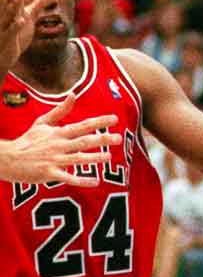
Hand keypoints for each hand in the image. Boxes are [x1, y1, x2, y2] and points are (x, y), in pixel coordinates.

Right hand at [0, 0, 60, 67]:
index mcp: (15, 6)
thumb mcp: (31, 15)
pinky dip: (15, 26)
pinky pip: (11, 31)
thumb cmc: (16, 33)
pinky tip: (21, 20)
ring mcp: (6, 25)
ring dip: (14, 4)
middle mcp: (9, 13)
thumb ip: (41, 1)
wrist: (3, 56)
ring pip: (10, 13)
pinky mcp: (7, 38)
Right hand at [0, 94, 120, 185]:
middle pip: (83, 141)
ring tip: (109, 157)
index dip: (99, 122)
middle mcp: (58, 145)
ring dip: (94, 158)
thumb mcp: (42, 123)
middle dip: (101, 139)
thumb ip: (60, 110)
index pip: (82, 126)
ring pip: (77, 159)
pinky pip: (69, 178)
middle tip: (118, 138)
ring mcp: (54, 160)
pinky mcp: (49, 174)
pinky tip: (96, 182)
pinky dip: (82, 180)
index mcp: (58, 133)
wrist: (9, 158)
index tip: (115, 119)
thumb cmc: (28, 141)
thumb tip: (73, 94)